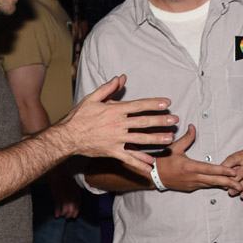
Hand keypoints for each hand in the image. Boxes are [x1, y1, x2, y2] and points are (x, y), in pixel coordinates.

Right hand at [49, 167, 80, 217]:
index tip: (73, 216)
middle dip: (69, 214)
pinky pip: (58, 207)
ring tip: (61, 215)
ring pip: (65, 210)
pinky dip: (57, 212)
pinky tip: (56, 214)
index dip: (76, 212)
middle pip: (72, 210)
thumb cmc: (64, 178)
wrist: (58, 173)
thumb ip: (74, 194)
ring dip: (63, 214)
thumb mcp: (73, 186)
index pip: (78, 206)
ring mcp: (65, 197)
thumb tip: (72, 202)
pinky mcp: (58, 197)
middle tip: (66, 216)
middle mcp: (72, 197)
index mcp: (77, 193)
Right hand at [59, 75, 176, 171]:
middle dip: (161, 121)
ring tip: (169, 139)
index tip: (167, 103)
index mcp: (115, 110)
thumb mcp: (92, 98)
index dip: (154, 104)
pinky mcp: (112, 152)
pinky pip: (128, 158)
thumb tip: (121, 78)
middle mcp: (118, 125)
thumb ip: (108, 88)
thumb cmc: (79, 117)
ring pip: (140, 139)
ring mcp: (116, 139)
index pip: (139, 105)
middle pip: (144, 122)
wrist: (68, 137)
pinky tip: (151, 164)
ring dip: (156, 139)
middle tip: (174, 120)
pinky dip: (140, 162)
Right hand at [152, 124, 237, 190]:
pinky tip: (222, 185)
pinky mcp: (190, 188)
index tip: (234, 172)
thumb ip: (187, 138)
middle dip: (229, 183)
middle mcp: (193, 177)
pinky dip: (214, 186)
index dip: (223, 171)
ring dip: (224, 185)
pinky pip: (205, 187)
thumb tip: (193, 126)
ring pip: (211, 185)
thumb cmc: (164, 161)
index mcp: (190, 167)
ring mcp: (192, 184)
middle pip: (214, 181)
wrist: (153, 176)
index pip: (210, 169)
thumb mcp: (175, 147)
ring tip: (236, 187)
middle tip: (241, 184)